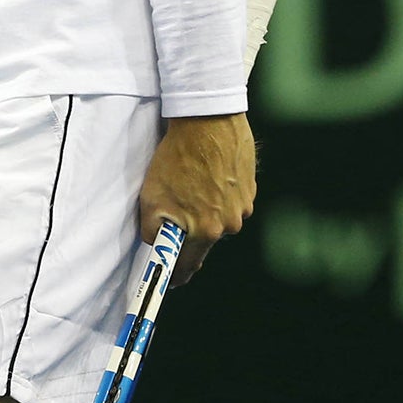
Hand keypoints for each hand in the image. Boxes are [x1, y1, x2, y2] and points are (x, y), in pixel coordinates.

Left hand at [136, 112, 255, 285]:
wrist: (207, 121)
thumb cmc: (176, 158)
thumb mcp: (151, 197)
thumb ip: (152, 230)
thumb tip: (156, 241)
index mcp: (205, 231)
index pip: (189, 266)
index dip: (177, 275)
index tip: (171, 281)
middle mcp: (229, 224)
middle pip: (205, 240)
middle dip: (190, 232)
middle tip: (178, 212)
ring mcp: (243, 206)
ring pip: (220, 219)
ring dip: (206, 209)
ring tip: (192, 184)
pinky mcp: (250, 187)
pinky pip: (231, 200)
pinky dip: (219, 193)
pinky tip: (207, 175)